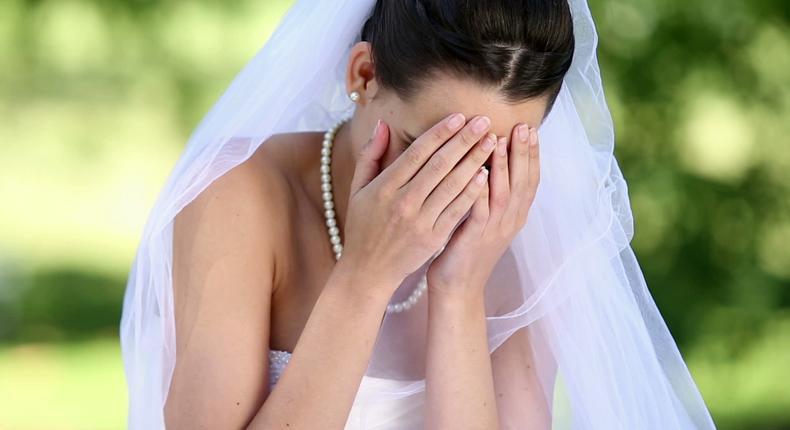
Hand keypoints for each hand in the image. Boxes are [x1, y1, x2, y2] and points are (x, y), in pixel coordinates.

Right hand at [339, 113, 496, 295]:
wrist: (367, 270)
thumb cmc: (362, 226)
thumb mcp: (357, 189)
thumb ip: (370, 155)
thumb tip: (383, 124)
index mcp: (384, 187)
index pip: (417, 153)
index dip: (440, 133)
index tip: (459, 117)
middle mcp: (403, 202)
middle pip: (439, 165)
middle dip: (464, 141)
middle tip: (484, 121)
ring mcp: (420, 221)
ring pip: (452, 186)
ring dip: (474, 161)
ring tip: (491, 142)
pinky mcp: (433, 238)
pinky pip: (456, 211)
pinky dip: (472, 192)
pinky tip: (486, 174)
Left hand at [426, 122, 539, 298]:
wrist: (458, 289)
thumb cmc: (466, 250)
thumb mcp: (486, 220)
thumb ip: (492, 194)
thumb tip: (490, 163)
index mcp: (514, 216)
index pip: (530, 180)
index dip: (533, 154)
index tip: (531, 128)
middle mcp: (510, 222)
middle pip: (523, 182)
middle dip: (523, 152)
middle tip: (524, 126)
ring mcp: (494, 231)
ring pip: (504, 193)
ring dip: (503, 166)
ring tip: (500, 139)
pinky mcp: (474, 239)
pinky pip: (480, 211)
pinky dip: (480, 190)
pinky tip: (478, 171)